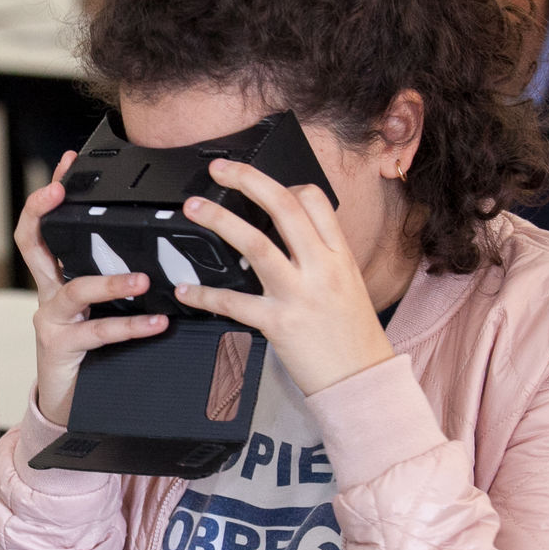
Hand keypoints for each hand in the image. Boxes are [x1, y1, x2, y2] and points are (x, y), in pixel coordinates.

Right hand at [15, 152, 168, 424]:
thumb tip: (163, 254)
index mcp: (57, 278)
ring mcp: (52, 320)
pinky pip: (98, 332)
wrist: (65, 403)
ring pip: (74, 290)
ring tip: (140, 278)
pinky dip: (130, 326)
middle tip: (62, 191)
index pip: (45, 228)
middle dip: (43, 211)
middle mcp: (48, 294)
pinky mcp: (62, 347)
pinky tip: (156, 322)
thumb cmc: (89, 352)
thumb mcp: (100, 308)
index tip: (66, 164)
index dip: (50, 196)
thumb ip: (118, 281)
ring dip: (108, 281)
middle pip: (33, 243)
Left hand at [171, 158, 393, 396]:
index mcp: (339, 255)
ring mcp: (299, 295)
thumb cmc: (353, 336)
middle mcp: (321, 269)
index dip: (285, 184)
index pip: (315, 201)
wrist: (361, 380)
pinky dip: (205, 295)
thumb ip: (320, 258)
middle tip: (219, 169)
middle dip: (248, 181)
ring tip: (194, 209)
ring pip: (255, 245)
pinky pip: (234, 303)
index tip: (262, 185)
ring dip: (220, 221)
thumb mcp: (348, 284)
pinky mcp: (278, 324)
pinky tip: (187, 289)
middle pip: (284, 208)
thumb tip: (289, 237)